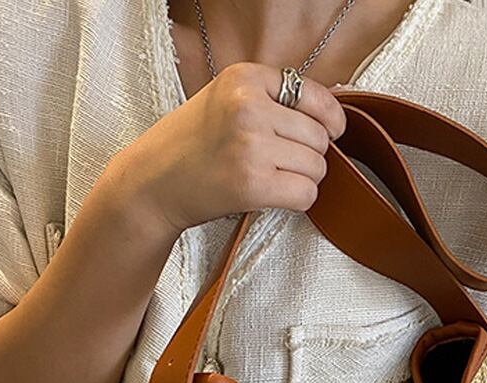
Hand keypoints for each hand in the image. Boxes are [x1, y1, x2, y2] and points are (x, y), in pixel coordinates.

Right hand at [103, 62, 347, 239]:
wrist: (154, 181)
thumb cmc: (193, 144)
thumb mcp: (227, 98)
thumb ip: (274, 99)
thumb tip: (332, 116)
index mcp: (245, 78)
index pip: (316, 97)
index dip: (331, 120)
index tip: (329, 132)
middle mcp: (249, 107)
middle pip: (320, 138)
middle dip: (309, 155)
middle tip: (281, 163)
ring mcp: (251, 146)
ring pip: (317, 168)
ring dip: (303, 179)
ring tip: (272, 177)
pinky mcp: (253, 184)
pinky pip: (306, 194)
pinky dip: (298, 200)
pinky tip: (274, 195)